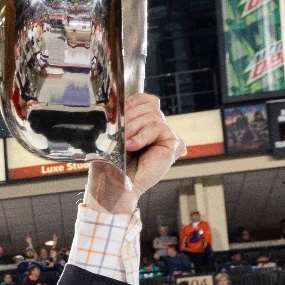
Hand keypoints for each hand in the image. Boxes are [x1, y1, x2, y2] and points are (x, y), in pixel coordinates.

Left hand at [84, 92, 182, 214]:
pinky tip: (132, 147)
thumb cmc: (110, 164)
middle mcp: (158, 128)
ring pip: (152, 115)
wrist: (114, 185)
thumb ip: (122, 118)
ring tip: (125, 143)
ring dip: (133, 127)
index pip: (145, 99)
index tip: (118, 114)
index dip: (131, 103)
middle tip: (119, 134)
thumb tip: (118, 104)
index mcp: (145, 124)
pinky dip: (142, 136)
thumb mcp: (112, 135)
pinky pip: (158, 127)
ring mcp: (167, 136)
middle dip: (130, 116)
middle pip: (149, 105)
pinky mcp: (173, 144)